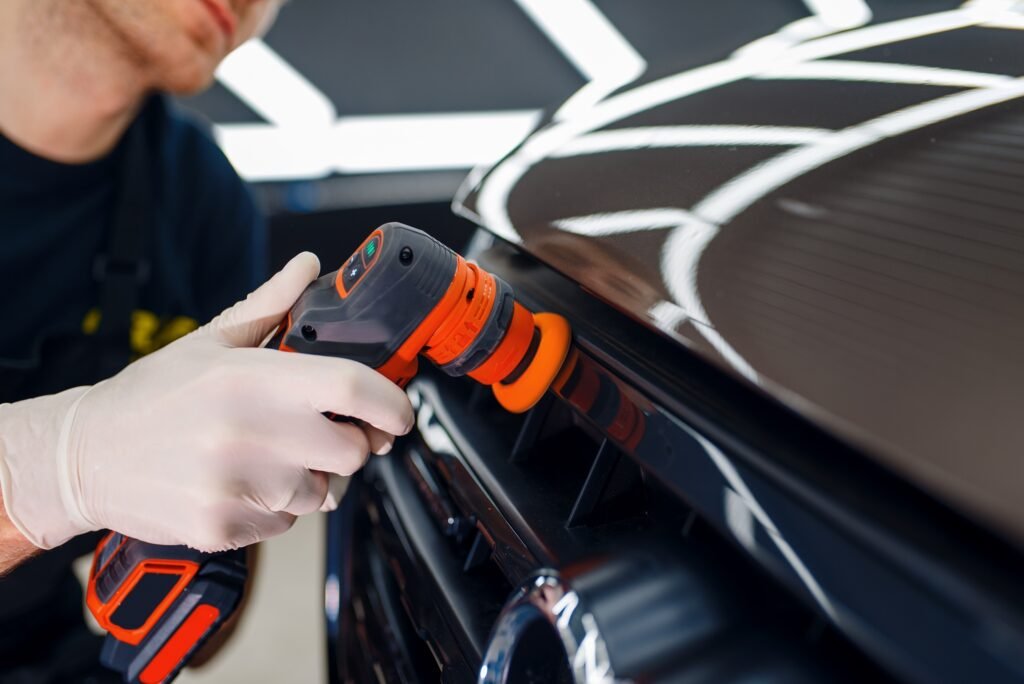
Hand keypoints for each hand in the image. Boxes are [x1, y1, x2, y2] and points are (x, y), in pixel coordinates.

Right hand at [0, 253, 413, 550]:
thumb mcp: (210, 341)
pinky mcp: (223, 528)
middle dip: (351, 443)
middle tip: (327, 432)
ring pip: (322, 493)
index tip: (401, 411)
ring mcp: (236, 486)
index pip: (352, 387)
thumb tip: (308, 266)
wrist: (83, 455)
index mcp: (250, 378)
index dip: (392, 402)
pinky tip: (242, 483)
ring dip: (311, 477)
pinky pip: (286, 524)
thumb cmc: (151, 396)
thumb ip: (270, 306)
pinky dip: (277, 508)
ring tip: (269, 456)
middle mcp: (248, 433)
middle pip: (351, 450)